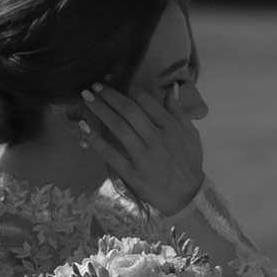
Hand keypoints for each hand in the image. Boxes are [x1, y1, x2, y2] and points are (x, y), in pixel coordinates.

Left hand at [74, 79, 204, 215]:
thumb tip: (171, 88)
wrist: (188, 196)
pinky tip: (84, 127)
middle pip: (129, 111)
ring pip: (119, 127)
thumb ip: (179, 112)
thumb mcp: (192, 135)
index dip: (127, 88)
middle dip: (109, 95)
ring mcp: (143, 156)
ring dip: (100, 110)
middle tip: (94, 85)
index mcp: (170, 127)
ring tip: (86, 98)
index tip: (113, 80)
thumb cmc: (189, 164)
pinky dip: (96, 140)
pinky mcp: (132, 173)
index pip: (145, 101)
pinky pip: (111, 153)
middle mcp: (156, 138)